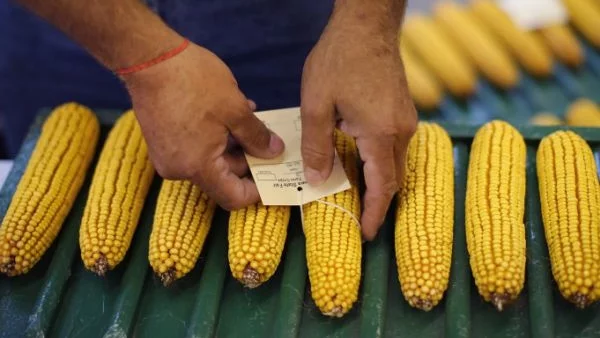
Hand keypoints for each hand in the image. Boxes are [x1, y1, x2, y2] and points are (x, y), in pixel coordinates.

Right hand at [122, 41, 284, 209]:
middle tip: (266, 136)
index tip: (272, 174)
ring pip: (209, 160)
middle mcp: (179, 169)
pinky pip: (194, 148)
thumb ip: (257, 136)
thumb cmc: (192, 82)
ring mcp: (167, 156)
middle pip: (222, 177)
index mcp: (198, 167)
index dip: (255, 191)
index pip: (232, 198)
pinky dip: (214, 136)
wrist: (147, 58)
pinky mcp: (161, 141)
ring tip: (248, 116)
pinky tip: (227, 113)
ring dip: (232, 143)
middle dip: (246, 158)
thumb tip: (274, 152)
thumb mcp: (235, 109)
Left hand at [301, 7, 417, 239]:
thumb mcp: (316, 104)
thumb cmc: (339, 60)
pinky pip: (393, 147)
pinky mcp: (402, 111)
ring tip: (352, 192)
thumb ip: (317, 146)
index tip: (365, 233)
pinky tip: (356, 161)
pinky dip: (378, 162)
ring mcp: (405, 120)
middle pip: (393, 179)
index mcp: (381, 134)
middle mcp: (401, 131)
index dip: (373, 214)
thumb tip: (317, 179)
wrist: (367, 26)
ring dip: (377, 181)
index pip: (382, 187)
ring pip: (394, 163)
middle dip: (376, 202)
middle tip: (355, 217)